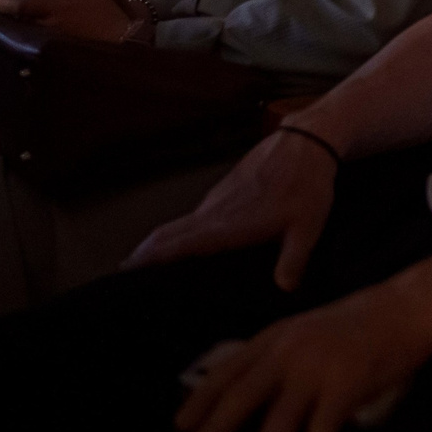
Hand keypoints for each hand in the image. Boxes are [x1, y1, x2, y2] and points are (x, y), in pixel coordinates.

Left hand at [0, 0, 137, 43]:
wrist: (121, 45)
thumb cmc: (108, 18)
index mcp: (58, 9)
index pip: (28, 4)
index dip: (11, 3)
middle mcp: (49, 25)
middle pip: (24, 19)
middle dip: (16, 13)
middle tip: (8, 7)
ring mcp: (50, 40)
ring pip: (29, 31)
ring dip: (22, 25)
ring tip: (17, 20)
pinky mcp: (54, 50)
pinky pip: (37, 40)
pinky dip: (31, 35)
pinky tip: (33, 33)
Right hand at [126, 121, 340, 287]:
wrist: (307, 142)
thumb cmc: (307, 184)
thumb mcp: (307, 227)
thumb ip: (294, 260)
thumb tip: (284, 289)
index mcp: (226, 223)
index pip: (177, 243)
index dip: (149, 258)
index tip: (125, 272)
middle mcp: (214, 211)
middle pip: (167, 233)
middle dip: (143, 253)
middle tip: (124, 274)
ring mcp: (217, 198)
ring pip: (180, 224)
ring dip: (161, 242)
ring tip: (149, 265)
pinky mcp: (226, 189)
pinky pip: (196, 215)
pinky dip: (182, 230)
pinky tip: (189, 242)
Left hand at [175, 272, 431, 431]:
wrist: (408, 306)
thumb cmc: (360, 322)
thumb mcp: (308, 329)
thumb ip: (280, 355)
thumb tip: (250, 391)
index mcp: (278, 335)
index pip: (229, 369)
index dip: (201, 399)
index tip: (180, 425)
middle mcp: (291, 350)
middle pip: (243, 395)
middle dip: (216, 429)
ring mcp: (319, 367)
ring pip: (279, 421)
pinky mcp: (347, 385)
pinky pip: (323, 430)